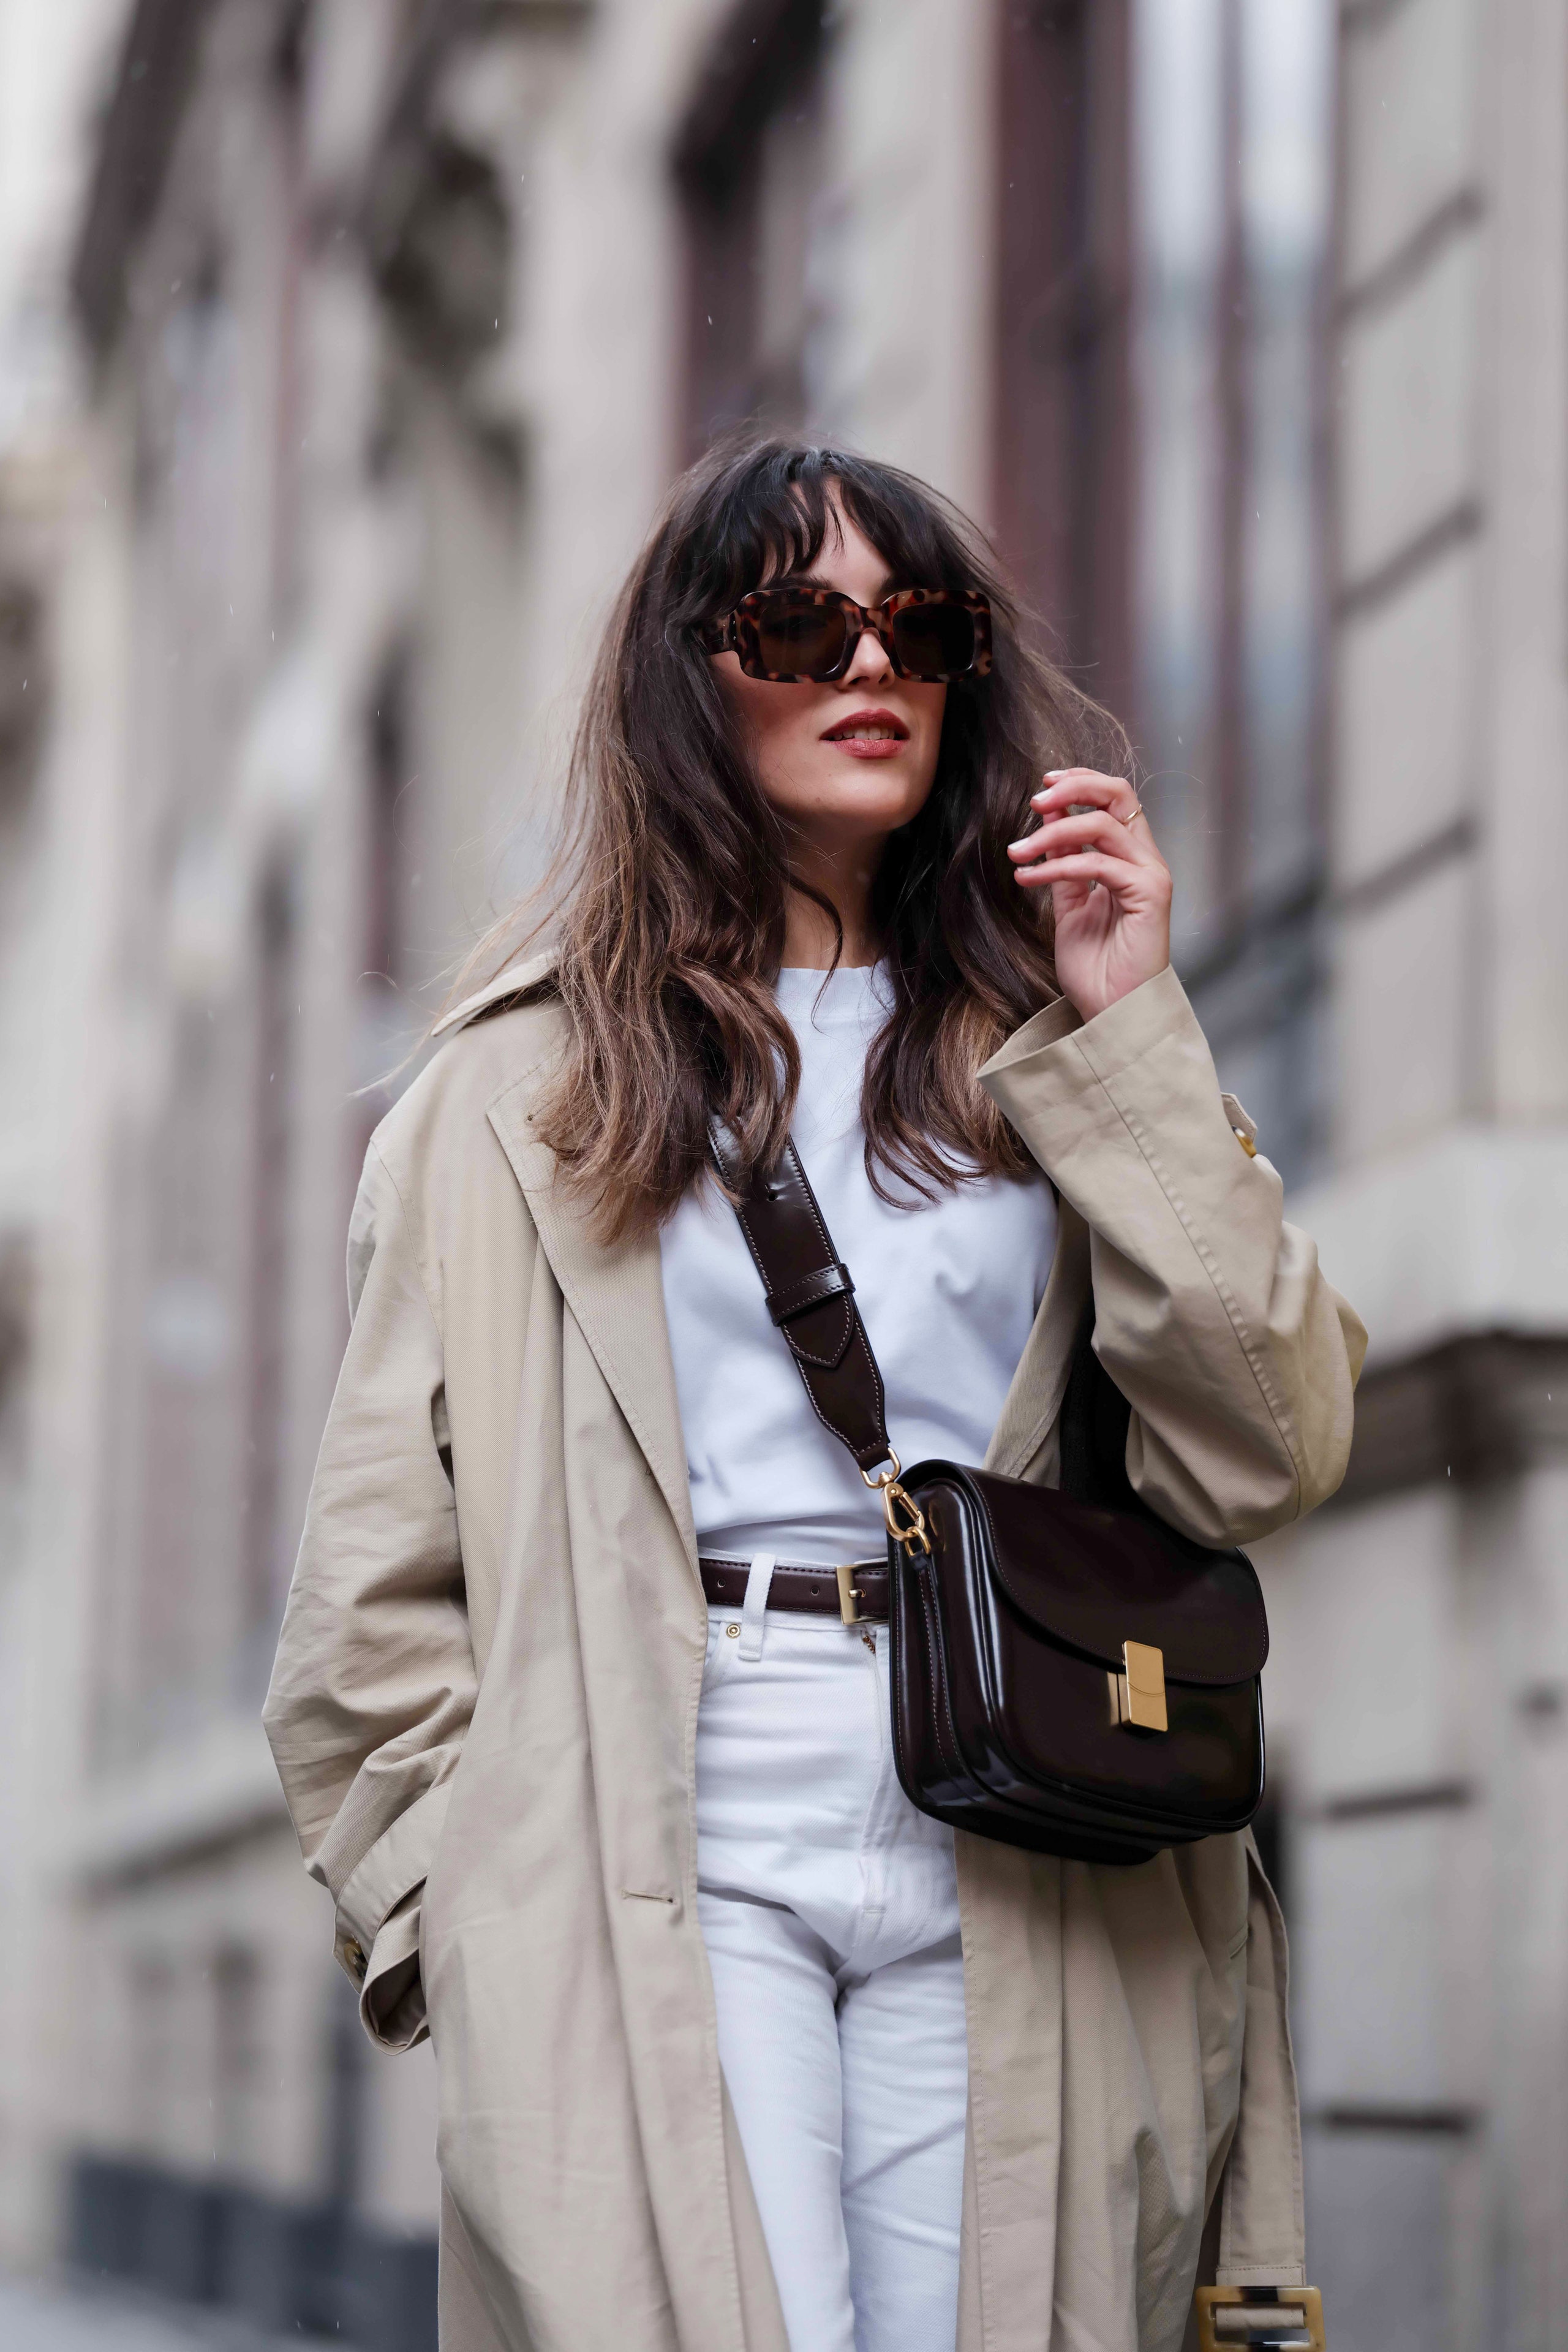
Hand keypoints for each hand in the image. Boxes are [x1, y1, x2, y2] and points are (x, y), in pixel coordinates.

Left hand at [1007, 769, 1171, 1020]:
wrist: (1112, 1012)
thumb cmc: (1095, 968)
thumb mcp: (1069, 904)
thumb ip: (1064, 860)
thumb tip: (1049, 818)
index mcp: (1129, 859)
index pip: (1113, 800)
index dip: (1080, 783)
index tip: (1042, 787)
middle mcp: (1145, 860)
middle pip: (1119, 794)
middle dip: (1073, 787)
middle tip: (1034, 799)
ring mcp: (1150, 875)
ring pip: (1103, 824)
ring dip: (1052, 831)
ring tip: (1018, 852)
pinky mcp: (1149, 893)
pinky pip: (1097, 863)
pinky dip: (1058, 864)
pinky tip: (1029, 877)